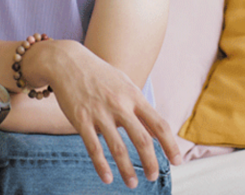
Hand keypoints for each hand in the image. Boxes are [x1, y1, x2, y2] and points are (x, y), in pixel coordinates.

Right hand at [24, 39, 182, 188]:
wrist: (68, 62)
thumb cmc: (101, 75)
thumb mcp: (125, 86)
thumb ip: (140, 109)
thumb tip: (156, 131)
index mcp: (134, 97)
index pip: (159, 124)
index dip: (170, 145)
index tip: (177, 161)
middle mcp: (120, 105)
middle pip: (142, 139)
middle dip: (150, 162)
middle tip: (154, 177)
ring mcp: (100, 113)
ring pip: (118, 147)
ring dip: (127, 169)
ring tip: (133, 183)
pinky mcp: (81, 120)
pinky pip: (93, 147)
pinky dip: (101, 165)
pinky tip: (107, 178)